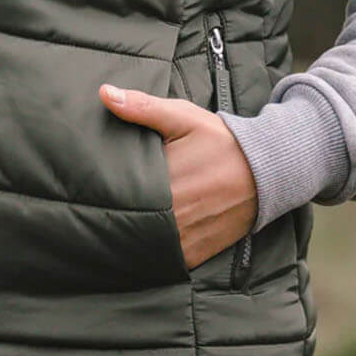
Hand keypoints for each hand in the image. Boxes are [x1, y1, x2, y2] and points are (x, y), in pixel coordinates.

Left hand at [98, 83, 257, 268]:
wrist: (267, 171)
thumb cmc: (221, 141)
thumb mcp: (183, 118)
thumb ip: (142, 107)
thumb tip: (104, 93)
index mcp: (163, 180)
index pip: (118, 192)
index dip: (101, 190)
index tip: (88, 184)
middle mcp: (173, 214)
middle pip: (127, 220)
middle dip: (113, 213)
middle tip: (94, 206)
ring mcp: (183, 238)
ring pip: (141, 244)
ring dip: (128, 235)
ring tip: (112, 225)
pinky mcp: (195, 254)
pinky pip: (161, 261)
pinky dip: (148, 255)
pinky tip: (137, 243)